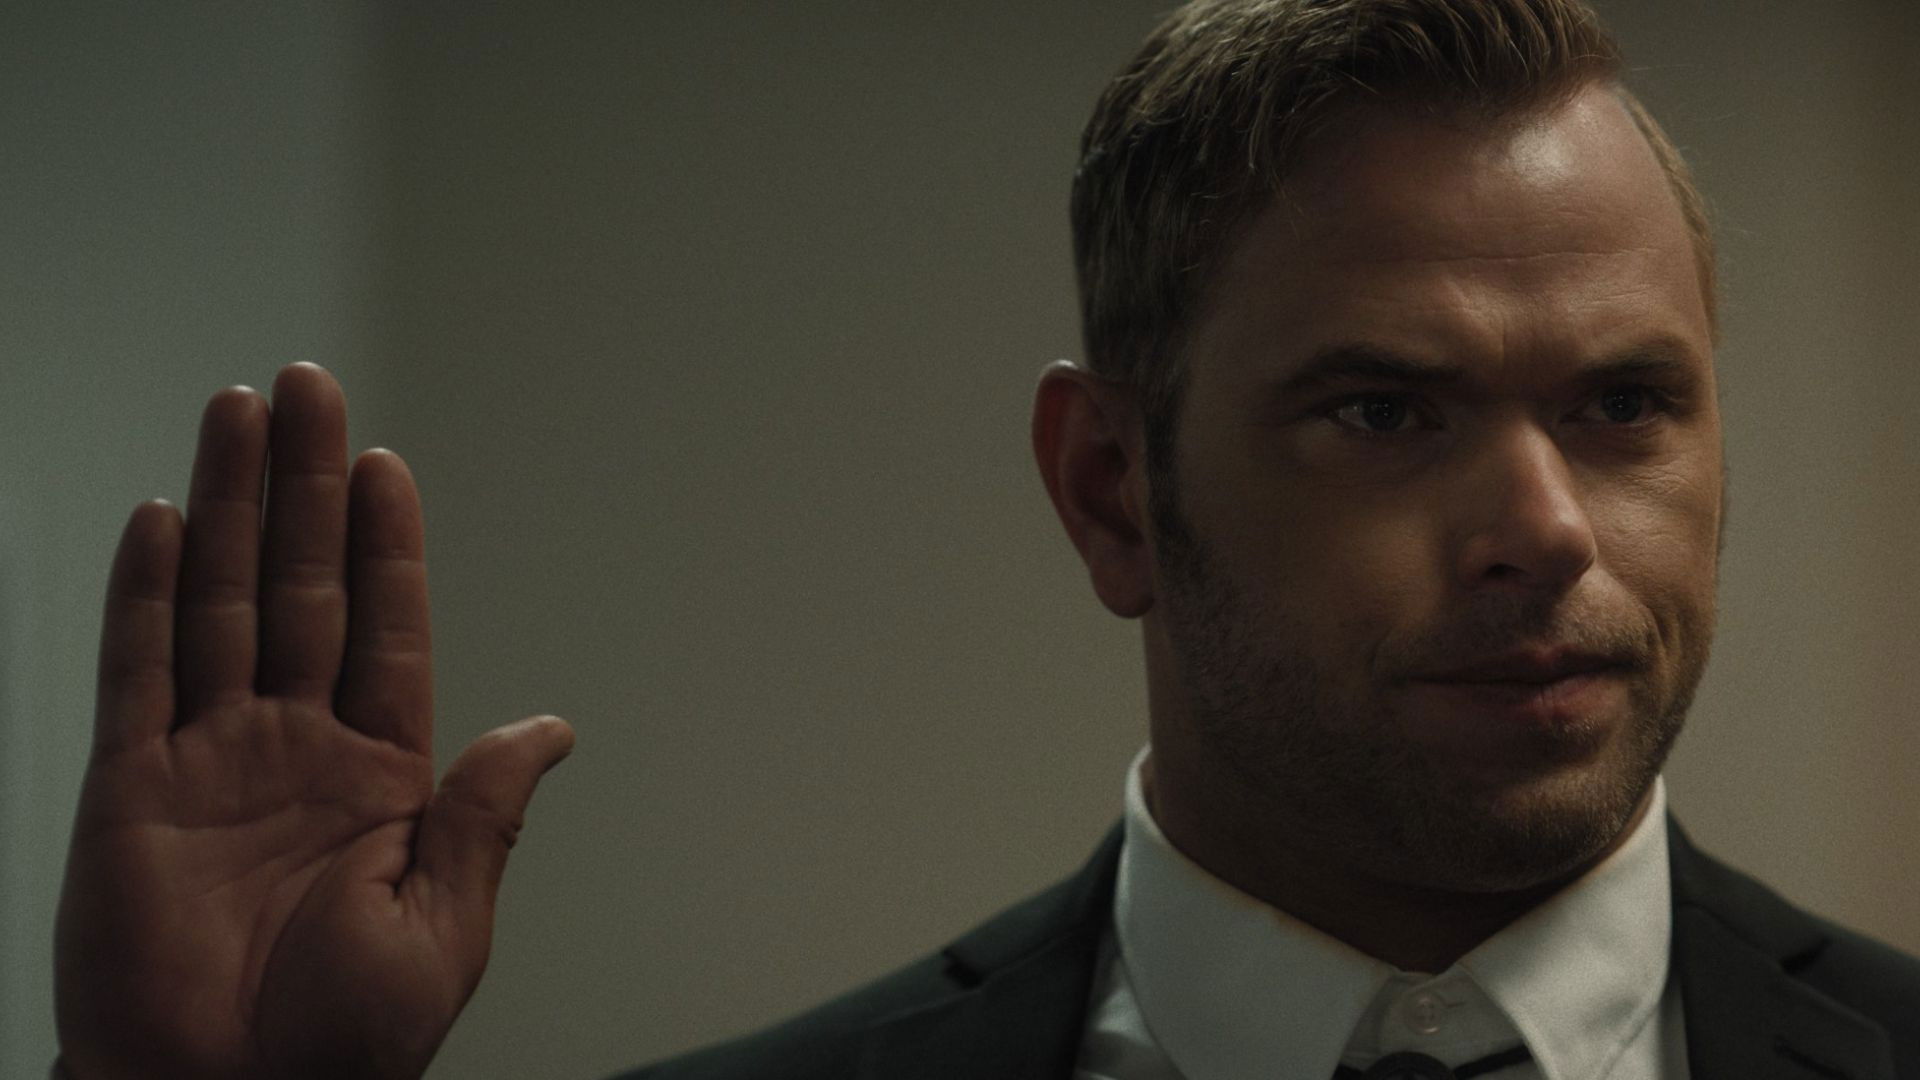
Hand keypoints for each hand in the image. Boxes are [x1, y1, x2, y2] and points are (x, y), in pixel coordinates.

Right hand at [55, 364, 574, 1079]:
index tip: (386, 463)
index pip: (384, 629)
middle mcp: (294, 748)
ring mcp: (211, 760)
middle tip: (308, 387)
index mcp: (380, 777)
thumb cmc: (340, 1045)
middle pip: (300, 588)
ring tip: (240, 414)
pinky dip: (149, 593)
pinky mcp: (132, 789)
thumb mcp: (443, 924)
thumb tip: (551, 725)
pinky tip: (167, 518)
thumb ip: (483, 811)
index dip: (384, 544)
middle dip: (305, 487)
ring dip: (231, 507)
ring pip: (222, 603)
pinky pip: (138, 671)